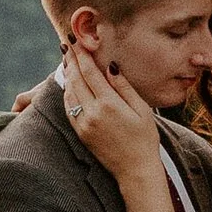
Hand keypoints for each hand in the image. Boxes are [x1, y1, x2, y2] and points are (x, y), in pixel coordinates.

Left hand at [60, 38, 167, 180]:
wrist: (135, 170)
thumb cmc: (145, 138)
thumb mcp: (142, 109)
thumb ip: (124, 87)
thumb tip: (110, 66)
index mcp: (109, 104)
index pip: (90, 72)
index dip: (81, 55)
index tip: (76, 41)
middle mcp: (92, 113)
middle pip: (76, 80)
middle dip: (71, 60)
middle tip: (67, 44)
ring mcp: (84, 124)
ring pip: (69, 93)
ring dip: (67, 75)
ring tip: (68, 60)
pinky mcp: (80, 133)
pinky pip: (68, 109)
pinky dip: (67, 93)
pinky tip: (69, 85)